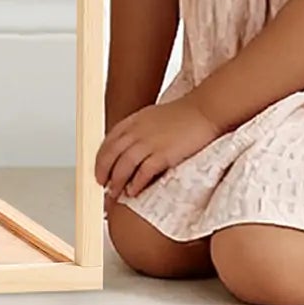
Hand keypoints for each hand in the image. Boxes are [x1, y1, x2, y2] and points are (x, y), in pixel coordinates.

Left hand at [94, 97, 218, 201]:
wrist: (204, 111)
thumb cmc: (183, 115)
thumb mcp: (152, 117)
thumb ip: (138, 130)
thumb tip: (129, 146)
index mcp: (134, 121)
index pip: (109, 142)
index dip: (101, 158)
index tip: (99, 170)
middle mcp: (138, 131)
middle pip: (112, 154)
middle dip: (103, 172)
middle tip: (102, 186)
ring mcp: (150, 142)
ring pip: (124, 165)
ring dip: (117, 182)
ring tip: (115, 194)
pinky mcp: (164, 154)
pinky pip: (144, 172)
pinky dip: (136, 183)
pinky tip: (133, 192)